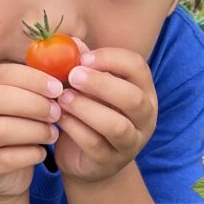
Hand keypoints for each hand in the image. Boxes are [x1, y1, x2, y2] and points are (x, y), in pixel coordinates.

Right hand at [0, 62, 64, 199]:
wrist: (2, 175)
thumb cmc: (19, 128)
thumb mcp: (26, 102)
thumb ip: (45, 78)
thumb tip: (77, 45)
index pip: (1, 73)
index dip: (32, 79)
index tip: (58, 88)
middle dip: (32, 104)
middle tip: (57, 112)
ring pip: (0, 129)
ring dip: (34, 130)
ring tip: (52, 133)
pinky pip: (5, 158)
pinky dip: (29, 155)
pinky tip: (41, 153)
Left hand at [53, 45, 157, 182]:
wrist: (87, 161)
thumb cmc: (90, 115)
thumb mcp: (88, 88)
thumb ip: (83, 66)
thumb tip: (71, 42)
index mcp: (144, 91)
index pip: (138, 67)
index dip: (111, 59)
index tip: (83, 58)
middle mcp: (145, 117)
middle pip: (133, 97)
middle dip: (101, 84)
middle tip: (72, 75)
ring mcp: (131, 142)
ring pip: (116, 125)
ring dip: (86, 108)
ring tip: (63, 98)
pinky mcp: (110, 161)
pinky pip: (95, 144)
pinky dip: (75, 128)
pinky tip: (59, 118)